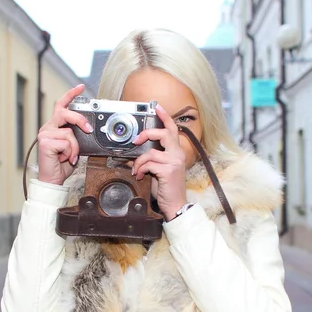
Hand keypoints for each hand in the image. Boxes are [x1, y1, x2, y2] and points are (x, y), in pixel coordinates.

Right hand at [37, 84, 92, 185]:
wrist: (53, 179)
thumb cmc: (62, 164)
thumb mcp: (73, 147)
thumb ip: (76, 136)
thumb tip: (87, 129)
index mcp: (54, 126)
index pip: (61, 106)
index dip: (70, 95)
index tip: (80, 87)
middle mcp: (48, 128)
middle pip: (65, 113)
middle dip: (80, 120)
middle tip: (88, 129)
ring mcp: (45, 134)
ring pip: (69, 133)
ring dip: (75, 147)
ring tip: (70, 156)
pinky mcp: (45, 142)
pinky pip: (66, 142)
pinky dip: (70, 152)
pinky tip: (64, 158)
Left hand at [131, 105, 186, 220]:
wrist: (175, 204)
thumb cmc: (166, 187)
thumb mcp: (158, 170)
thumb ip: (150, 159)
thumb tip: (134, 153)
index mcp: (177, 151)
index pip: (172, 129)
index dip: (165, 117)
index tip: (157, 107)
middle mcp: (178, 154)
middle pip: (163, 133)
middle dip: (147, 134)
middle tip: (137, 140)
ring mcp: (174, 162)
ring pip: (150, 152)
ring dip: (139, 161)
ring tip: (136, 169)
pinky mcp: (168, 170)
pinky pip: (148, 164)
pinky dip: (141, 169)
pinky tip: (140, 176)